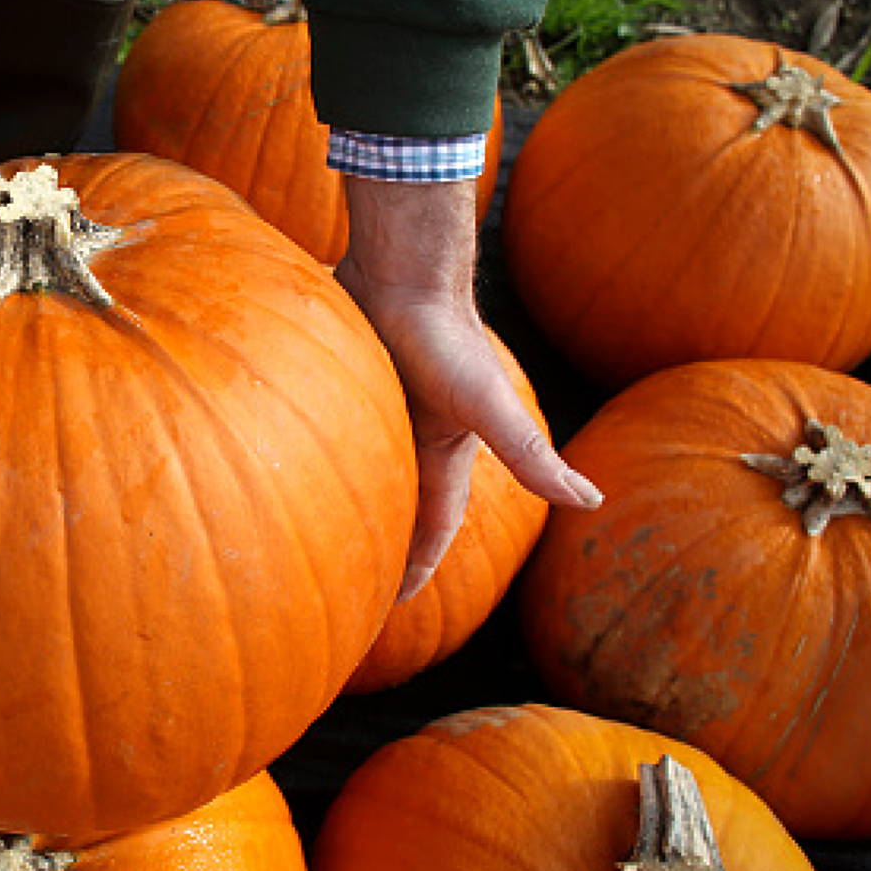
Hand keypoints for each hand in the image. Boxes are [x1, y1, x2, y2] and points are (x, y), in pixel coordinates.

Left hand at [336, 175, 600, 602]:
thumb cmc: (445, 338)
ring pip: (357, 464)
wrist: (400, 269)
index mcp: (446, 448)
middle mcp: (412, 431)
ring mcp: (377, 405)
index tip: (397, 600)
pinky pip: (326, 427)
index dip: (421, 561)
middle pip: (394, 498)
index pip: (435, 522)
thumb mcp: (488, 406)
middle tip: (348, 581)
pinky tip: (278, 463)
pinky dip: (311, 450)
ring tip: (307, 533)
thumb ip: (530, 455)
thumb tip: (592, 500)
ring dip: (342, 496)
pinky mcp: (343, 379)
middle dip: (381, 538)